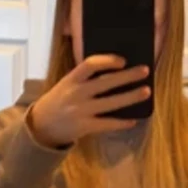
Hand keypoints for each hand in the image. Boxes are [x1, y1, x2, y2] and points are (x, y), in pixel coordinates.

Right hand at [27, 55, 150, 148]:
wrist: (41, 126)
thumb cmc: (58, 101)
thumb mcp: (66, 84)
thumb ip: (84, 78)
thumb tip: (113, 70)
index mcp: (71, 79)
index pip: (90, 65)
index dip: (107, 61)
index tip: (123, 60)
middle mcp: (77, 93)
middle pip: (106, 82)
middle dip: (128, 76)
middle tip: (145, 71)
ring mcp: (81, 111)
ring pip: (111, 103)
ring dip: (130, 97)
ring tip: (146, 92)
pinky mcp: (85, 127)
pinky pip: (107, 124)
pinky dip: (121, 122)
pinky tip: (133, 120)